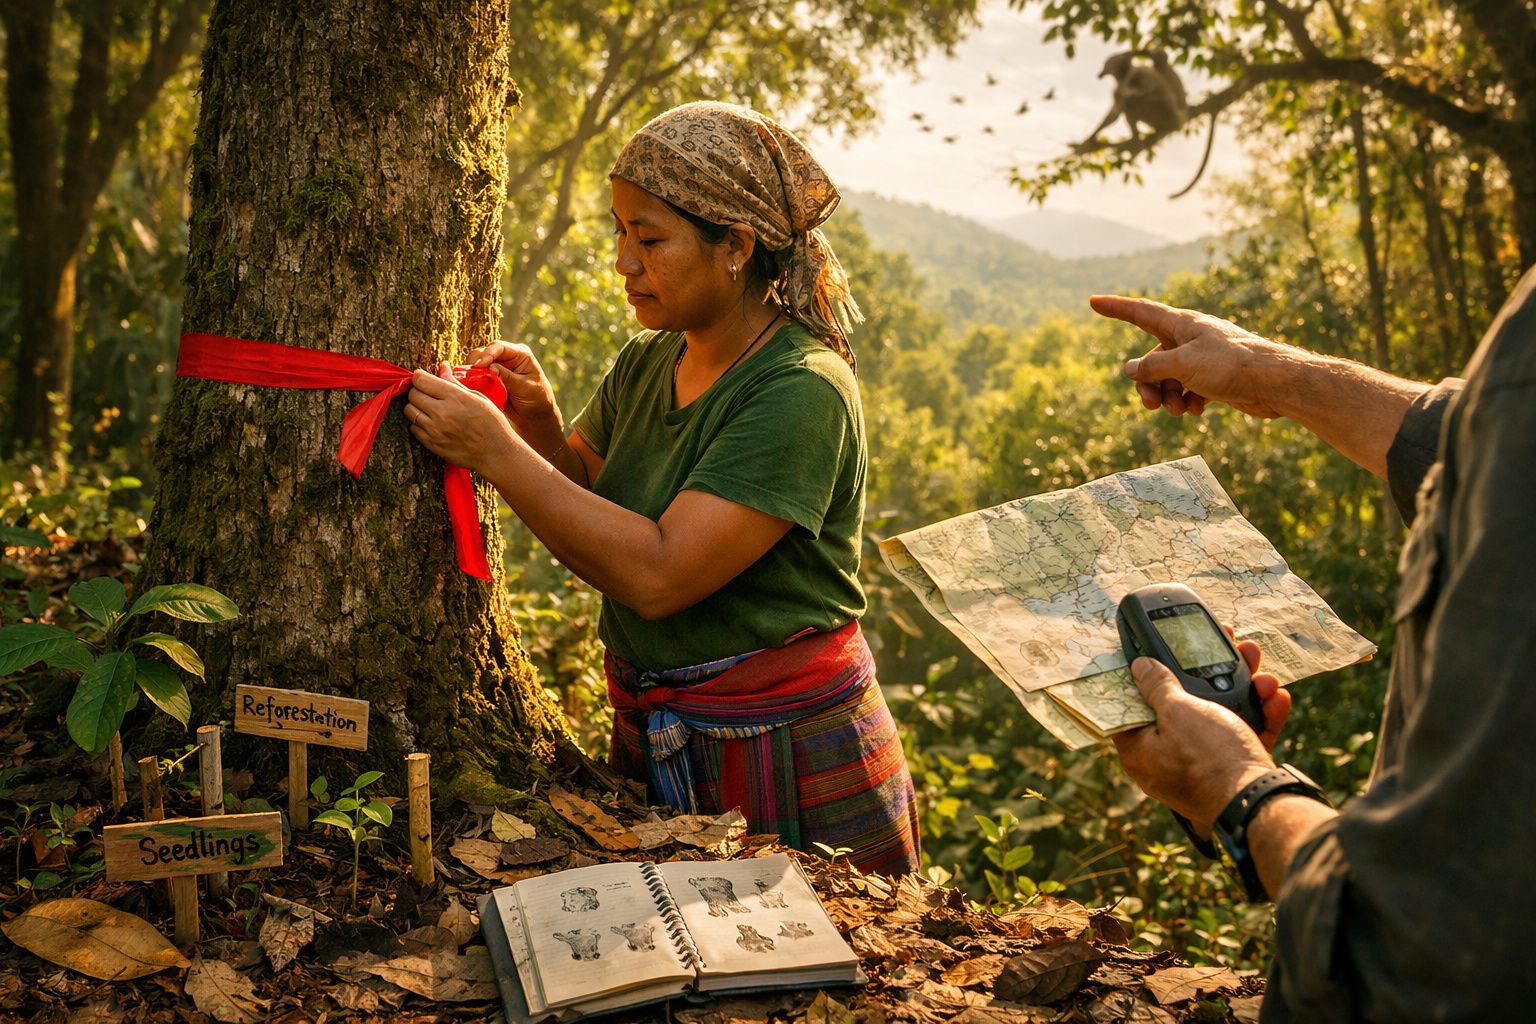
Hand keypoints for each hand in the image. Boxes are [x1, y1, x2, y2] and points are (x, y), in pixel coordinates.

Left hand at [406, 363, 520, 472]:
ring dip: (416, 407)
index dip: (420, 376)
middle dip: (418, 390)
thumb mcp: (478, 397)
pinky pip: (413, 428)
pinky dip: (418, 423)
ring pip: (409, 411)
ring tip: (428, 408)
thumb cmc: (492, 423)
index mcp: (455, 397)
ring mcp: (435, 430)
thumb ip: (455, 382)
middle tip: (427, 393)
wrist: (496, 453)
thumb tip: (442, 366)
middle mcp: (442, 413)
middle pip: (412, 394)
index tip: (423, 378)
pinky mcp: (432, 444)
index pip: (421, 380)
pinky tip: (431, 423)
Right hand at [469, 341, 561, 438]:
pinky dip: (473, 378)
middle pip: (485, 352)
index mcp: (520, 353)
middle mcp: (507, 357)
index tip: (479, 366)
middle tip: (471, 374)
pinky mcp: (490, 378)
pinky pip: (477, 375)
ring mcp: (498, 367)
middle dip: (477, 361)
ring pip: (478, 362)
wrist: (534, 415)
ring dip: (473, 370)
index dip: (487, 354)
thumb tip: (490, 368)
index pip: (499, 347)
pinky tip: (471, 384)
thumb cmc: (536, 398)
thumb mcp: (524, 387)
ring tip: (471, 380)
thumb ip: (507, 377)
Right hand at [1089, 295, 1287, 418]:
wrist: (1275, 382)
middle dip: (1147, 384)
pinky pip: (1188, 389)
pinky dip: (1188, 400)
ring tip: (1180, 410)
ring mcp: (1202, 358)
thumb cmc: (1230, 365)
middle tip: (1150, 404)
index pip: (1140, 312)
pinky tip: (1199, 409)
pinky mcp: (1215, 377)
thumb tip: (1129, 369)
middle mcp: (1189, 338)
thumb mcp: (1182, 365)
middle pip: (1152, 359)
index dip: (1115, 308)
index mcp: (1181, 325)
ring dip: (1168, 397)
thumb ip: (1151, 367)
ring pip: (1169, 378)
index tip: (1093, 301)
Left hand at [1111, 636, 1292, 829]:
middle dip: (1209, 675)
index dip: (1146, 677)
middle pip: (1184, 705)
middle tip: (1227, 651)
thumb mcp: (1178, 711)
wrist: (1257, 802)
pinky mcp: (1232, 770)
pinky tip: (1277, 697)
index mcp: (1140, 749)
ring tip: (1262, 672)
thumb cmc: (1209, 758)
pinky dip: (1261, 715)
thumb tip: (1139, 667)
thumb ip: (1158, 686)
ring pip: (1221, 716)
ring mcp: (1202, 765)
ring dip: (1245, 690)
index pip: (1133, 706)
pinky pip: (1243, 734)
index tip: (1160, 655)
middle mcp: (1167, 758)